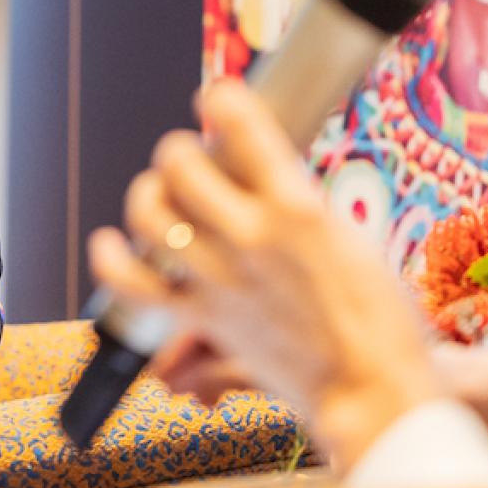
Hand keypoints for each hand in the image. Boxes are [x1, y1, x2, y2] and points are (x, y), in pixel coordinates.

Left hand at [88, 79, 441, 471]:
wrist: (372, 387)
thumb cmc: (376, 311)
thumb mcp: (344, 232)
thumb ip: (290, 196)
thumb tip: (247, 163)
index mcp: (297, 205)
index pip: (238, 120)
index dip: (220, 99)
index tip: (218, 100)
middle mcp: (250, 235)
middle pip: (178, 162)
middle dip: (180, 151)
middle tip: (193, 161)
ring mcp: (219, 278)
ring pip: (148, 213)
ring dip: (148, 195)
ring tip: (162, 198)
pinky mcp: (201, 318)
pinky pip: (130, 282)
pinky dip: (111, 258)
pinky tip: (114, 244)